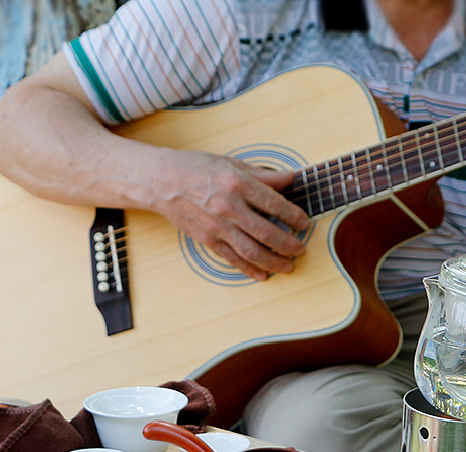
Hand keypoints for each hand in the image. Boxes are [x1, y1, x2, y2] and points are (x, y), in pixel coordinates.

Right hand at [146, 150, 310, 281]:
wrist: (161, 181)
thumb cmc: (196, 168)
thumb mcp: (232, 163)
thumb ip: (264, 174)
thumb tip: (291, 177)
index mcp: (238, 183)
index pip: (275, 204)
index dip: (294, 216)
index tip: (304, 223)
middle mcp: (229, 207)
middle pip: (267, 233)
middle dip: (289, 245)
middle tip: (301, 249)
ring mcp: (218, 226)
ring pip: (252, 251)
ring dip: (274, 262)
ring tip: (288, 266)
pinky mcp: (207, 239)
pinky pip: (232, 259)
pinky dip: (249, 269)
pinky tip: (262, 274)